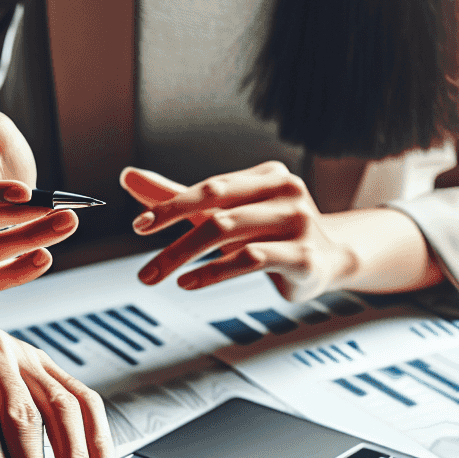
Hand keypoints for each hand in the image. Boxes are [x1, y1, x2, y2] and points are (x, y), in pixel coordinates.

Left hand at [123, 163, 443, 301]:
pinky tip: (190, 281)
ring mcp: (299, 222)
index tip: (140, 227)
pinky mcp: (304, 256)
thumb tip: (128, 176)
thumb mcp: (225, 212)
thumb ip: (178, 196)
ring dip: (186, 257)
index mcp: (267, 176)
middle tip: (145, 268)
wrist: (329, 261)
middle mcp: (286, 192)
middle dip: (173, 239)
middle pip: (217, 212)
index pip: (210, 188)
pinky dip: (215, 271)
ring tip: (159, 276)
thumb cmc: (272, 234)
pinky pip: (251, 260)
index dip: (172, 206)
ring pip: (230, 234)